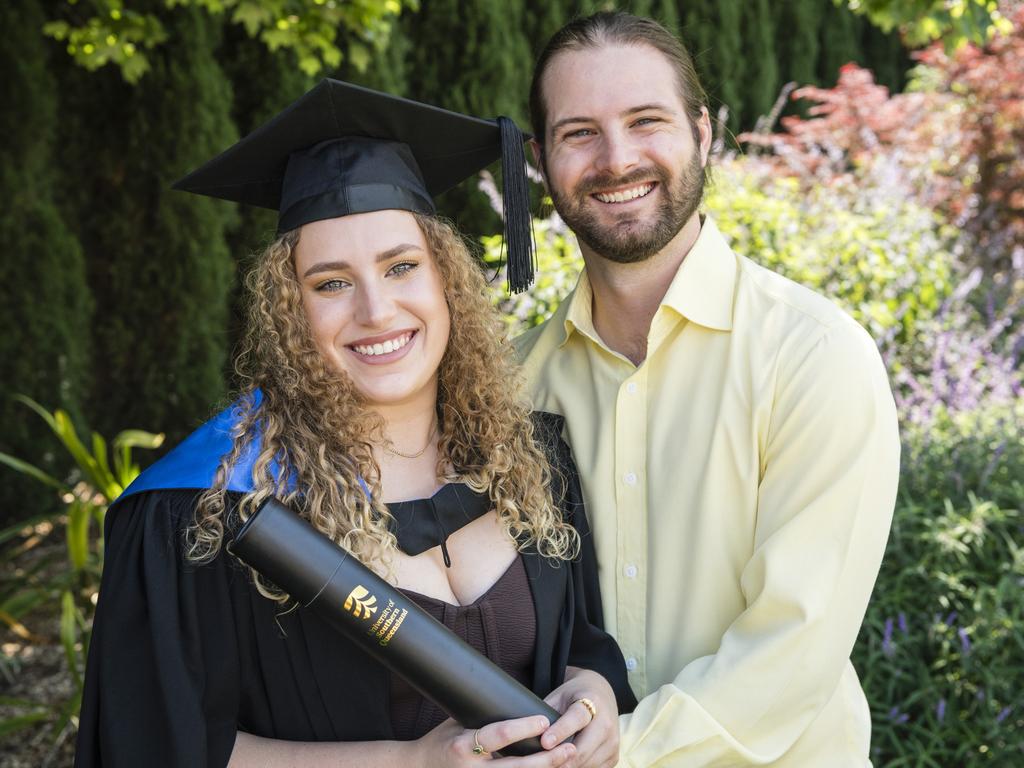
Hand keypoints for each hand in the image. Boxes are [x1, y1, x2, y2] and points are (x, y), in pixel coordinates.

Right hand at [414, 715, 576, 767]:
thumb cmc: (441, 741)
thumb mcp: (457, 723)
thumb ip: (484, 717)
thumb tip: (514, 697)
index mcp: (463, 745)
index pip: (499, 735)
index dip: (523, 728)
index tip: (544, 719)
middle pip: (516, 766)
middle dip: (545, 758)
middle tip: (570, 747)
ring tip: (568, 760)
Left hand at [540, 668, 618, 767]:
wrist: (601, 694)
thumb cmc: (574, 696)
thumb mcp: (559, 696)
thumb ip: (546, 712)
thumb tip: (525, 731)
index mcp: (592, 701)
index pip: (577, 719)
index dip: (560, 731)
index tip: (544, 742)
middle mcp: (607, 723)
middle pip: (583, 749)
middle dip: (561, 759)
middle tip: (541, 762)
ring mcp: (613, 742)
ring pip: (587, 763)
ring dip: (567, 767)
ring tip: (548, 765)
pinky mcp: (614, 756)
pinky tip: (564, 766)